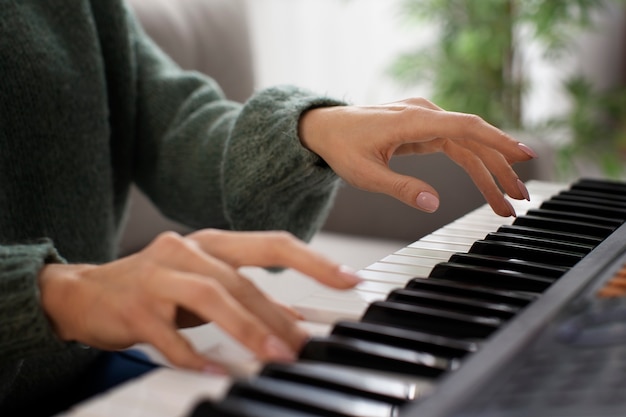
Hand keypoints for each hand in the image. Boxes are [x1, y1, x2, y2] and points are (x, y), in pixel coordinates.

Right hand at [39, 229, 360, 370]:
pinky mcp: (135, 307)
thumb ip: (244, 296)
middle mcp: (187, 250)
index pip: (272, 243)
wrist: (83, 292)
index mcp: (212, 243)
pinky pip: (169, 334)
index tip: (349, 280)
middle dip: (280, 315)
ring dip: (248, 329)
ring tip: (277, 356)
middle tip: (308, 345)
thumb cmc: (154, 286)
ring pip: (212, 297)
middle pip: (244, 280)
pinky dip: (195, 354)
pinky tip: (217, 371)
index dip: (313, 261)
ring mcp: (159, 276)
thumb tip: (294, 322)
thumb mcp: (202, 282)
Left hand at [299, 98, 536, 216]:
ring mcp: (425, 119)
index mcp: (413, 119)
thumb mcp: (365, 174)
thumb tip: (433, 204)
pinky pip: (455, 146)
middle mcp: (425, 114)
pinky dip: (472, 165)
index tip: (524, 156)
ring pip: (468, 145)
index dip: (498, 141)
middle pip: (474, 140)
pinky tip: (486, 183)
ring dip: (489, 172)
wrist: (324, 128)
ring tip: (507, 202)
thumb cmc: (341, 147)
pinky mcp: (423, 128)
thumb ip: (400, 187)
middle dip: (500, 169)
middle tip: (520, 199)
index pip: (466, 127)